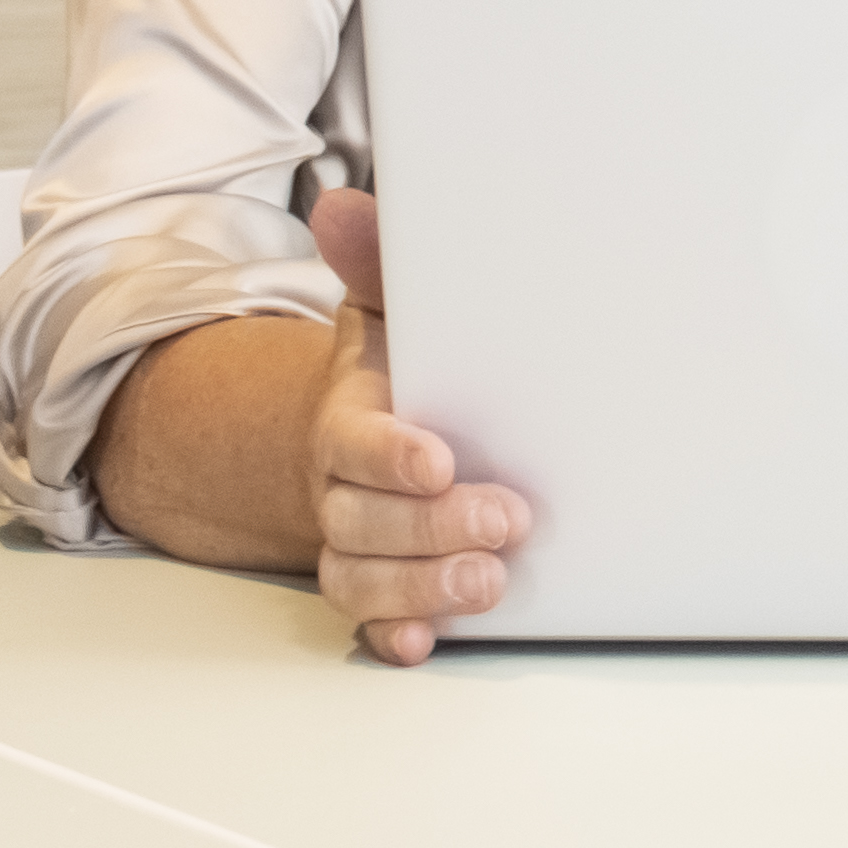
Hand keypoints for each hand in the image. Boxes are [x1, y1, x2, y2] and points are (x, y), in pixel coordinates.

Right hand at [302, 189, 534, 666]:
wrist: (371, 431)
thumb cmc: (402, 368)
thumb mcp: (390, 307)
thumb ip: (378, 260)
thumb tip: (342, 206)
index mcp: (346, 419)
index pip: (353, 443)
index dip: (390, 456)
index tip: (439, 460)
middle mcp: (341, 489)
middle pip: (363, 522)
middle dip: (432, 529)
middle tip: (507, 519)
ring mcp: (358, 541)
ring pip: (363, 578)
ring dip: (424, 586)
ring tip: (491, 579)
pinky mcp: (380, 584)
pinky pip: (371, 622)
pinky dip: (396, 635)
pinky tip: (428, 641)